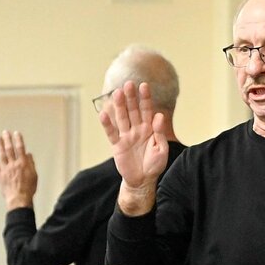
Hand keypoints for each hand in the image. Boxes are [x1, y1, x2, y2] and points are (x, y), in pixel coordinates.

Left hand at [0, 130, 37, 209]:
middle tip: (5, 132)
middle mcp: (13, 164)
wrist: (19, 198)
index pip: (20, 149)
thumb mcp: (34, 175)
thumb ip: (31, 164)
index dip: (18, 140)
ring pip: (2, 155)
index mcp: (23, 164)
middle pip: (10, 149)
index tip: (16, 133)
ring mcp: (5, 169)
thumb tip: (28, 154)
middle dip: (7, 140)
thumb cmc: (29, 188)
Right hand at [99, 81, 168, 214]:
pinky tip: (103, 114)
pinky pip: (111, 133)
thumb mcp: (161, 150)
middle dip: (131, 97)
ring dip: (119, 106)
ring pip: (122, 118)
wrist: (143, 180)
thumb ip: (159, 133)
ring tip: (117, 93)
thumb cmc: (154, 165)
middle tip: (128, 84)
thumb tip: (159, 116)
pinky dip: (107, 124)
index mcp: (149, 129)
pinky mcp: (117, 145)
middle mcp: (137, 129)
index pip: (147, 110)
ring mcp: (126, 136)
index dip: (145, 98)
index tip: (144, 85)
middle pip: (133, 110)